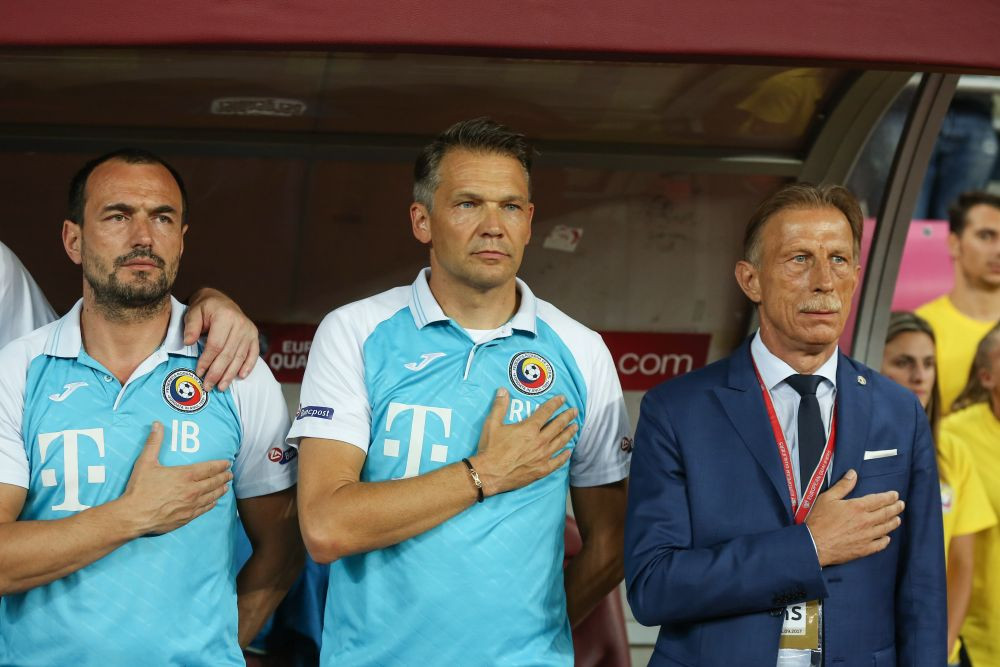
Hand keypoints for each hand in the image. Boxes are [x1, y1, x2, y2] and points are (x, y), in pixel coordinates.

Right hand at [116, 422, 232, 535]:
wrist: (134, 516)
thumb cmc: (140, 489)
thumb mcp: (145, 462)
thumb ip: (154, 442)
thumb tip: (157, 424)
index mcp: (185, 475)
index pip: (209, 468)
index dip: (220, 465)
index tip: (227, 463)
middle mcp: (192, 490)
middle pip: (214, 482)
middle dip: (223, 477)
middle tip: (230, 474)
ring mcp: (191, 505)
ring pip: (212, 496)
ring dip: (220, 490)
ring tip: (226, 486)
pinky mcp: (187, 517)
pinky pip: (204, 509)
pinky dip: (211, 504)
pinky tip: (214, 502)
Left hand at [183, 288, 258, 390]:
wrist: (220, 300)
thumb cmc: (205, 308)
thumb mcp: (194, 312)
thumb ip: (191, 326)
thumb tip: (188, 342)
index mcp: (225, 317)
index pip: (215, 345)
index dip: (207, 361)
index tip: (199, 373)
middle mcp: (240, 324)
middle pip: (228, 354)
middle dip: (217, 372)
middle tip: (208, 386)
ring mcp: (249, 331)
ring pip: (239, 357)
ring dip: (230, 374)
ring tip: (221, 387)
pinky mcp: (254, 336)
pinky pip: (253, 354)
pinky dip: (248, 366)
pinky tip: (241, 377)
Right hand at [469, 388, 577, 496]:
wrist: (489, 474)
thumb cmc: (490, 449)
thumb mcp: (492, 424)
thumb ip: (499, 406)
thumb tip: (503, 390)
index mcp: (529, 429)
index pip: (546, 412)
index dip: (555, 404)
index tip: (563, 399)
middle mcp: (539, 441)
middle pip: (558, 426)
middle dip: (567, 416)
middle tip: (575, 411)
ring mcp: (542, 456)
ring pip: (560, 442)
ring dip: (569, 433)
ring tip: (575, 427)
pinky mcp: (542, 470)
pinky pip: (557, 461)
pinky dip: (564, 456)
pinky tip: (568, 451)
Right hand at [805, 469, 903, 566]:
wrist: (814, 544)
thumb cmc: (818, 520)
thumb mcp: (827, 498)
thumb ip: (843, 486)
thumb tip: (853, 473)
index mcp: (857, 507)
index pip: (879, 500)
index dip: (889, 497)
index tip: (895, 495)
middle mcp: (865, 521)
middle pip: (886, 513)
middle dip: (895, 508)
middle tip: (901, 505)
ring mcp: (866, 536)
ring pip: (885, 528)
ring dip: (893, 522)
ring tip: (898, 519)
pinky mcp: (863, 549)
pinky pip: (879, 545)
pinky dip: (885, 540)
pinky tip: (887, 538)